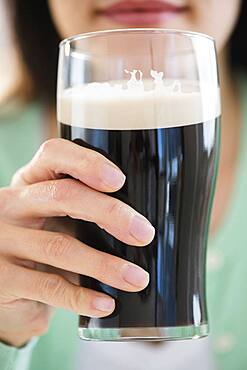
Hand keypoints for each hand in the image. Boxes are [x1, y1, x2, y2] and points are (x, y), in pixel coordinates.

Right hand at [0, 139, 154, 346]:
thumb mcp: (51, 215)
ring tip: (136, 278)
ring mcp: (3, 241)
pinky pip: (49, 287)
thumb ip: (81, 210)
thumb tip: (139, 224)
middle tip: (144, 233)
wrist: (2, 279)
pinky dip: (82, 297)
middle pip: (63, 196)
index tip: (118, 180)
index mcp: (30, 182)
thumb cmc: (38, 239)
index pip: (54, 155)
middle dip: (110, 213)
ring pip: (60, 247)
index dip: (86, 163)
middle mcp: (12, 205)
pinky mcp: (3, 278)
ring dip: (104, 264)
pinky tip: (105, 303)